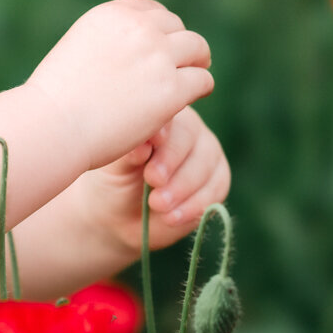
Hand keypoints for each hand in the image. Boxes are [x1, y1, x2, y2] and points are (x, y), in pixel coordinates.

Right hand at [27, 0, 213, 172]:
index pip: (150, 9)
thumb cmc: (55, 100)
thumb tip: (133, 49)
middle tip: (182, 64)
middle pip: (177, 26)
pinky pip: (202, 80)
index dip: (160, 28)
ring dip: (196, 62)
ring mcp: (158, 57)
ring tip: (193, 77)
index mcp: (111, 15)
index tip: (162, 45)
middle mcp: (138, 28)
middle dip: (180, 44)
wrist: (52, 126)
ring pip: (197, 48)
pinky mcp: (172, 89)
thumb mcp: (76, 50)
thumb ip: (107, 42)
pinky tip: (193, 98)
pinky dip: (200, 88)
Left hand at [81, 109, 231, 263]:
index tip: (151, 148)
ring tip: (157, 204)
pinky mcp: (218, 180)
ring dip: (182, 189)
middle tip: (153, 181)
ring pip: (205, 165)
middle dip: (171, 163)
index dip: (163, 133)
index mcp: (161, 115)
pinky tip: (171, 217)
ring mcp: (208, 153)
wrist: (122, 214)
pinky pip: (215, 190)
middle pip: (190, 138)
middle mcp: (189, 128)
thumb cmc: (115, 180)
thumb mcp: (114, 166)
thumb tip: (143, 144)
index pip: (168, 115)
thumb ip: (128, 153)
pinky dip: (193, 206)